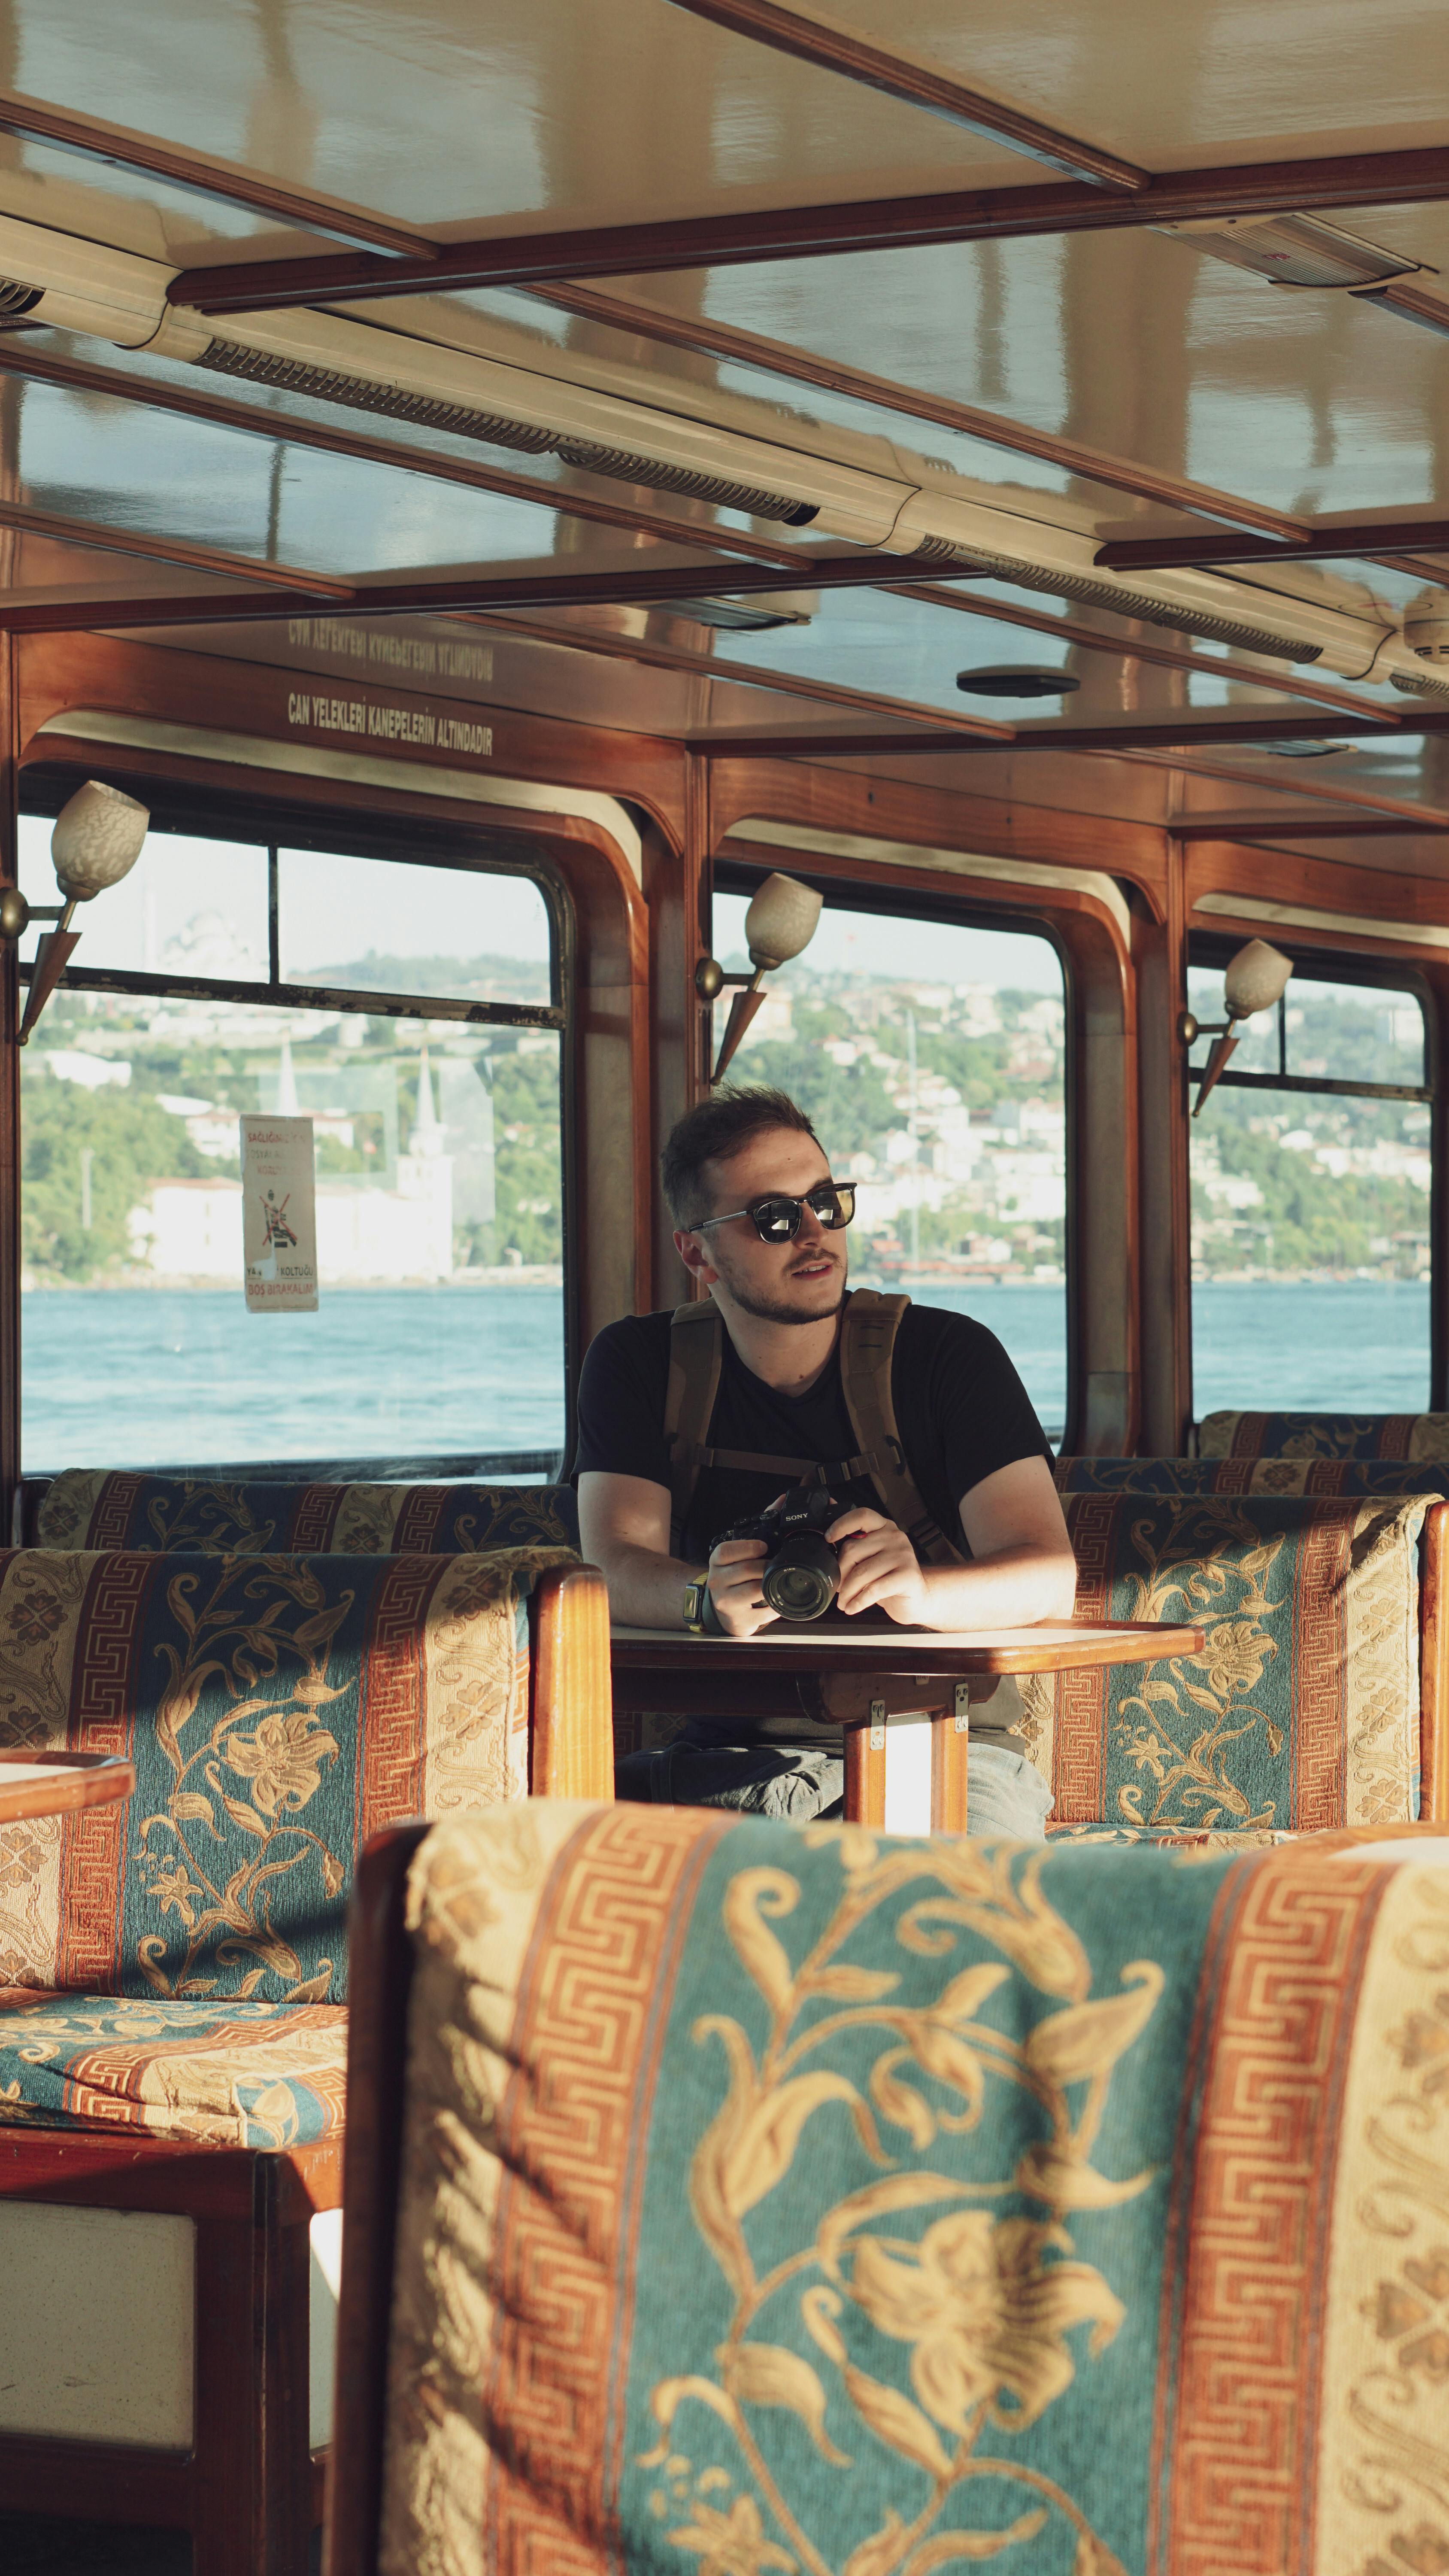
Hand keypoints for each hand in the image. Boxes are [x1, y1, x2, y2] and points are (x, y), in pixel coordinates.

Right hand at [707, 1536, 776, 1637]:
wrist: (725, 1614)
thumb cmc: (733, 1584)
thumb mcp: (730, 1565)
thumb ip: (744, 1555)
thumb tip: (773, 1548)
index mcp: (715, 1564)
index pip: (726, 1551)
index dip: (748, 1547)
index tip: (764, 1547)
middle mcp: (716, 1582)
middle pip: (746, 1568)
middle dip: (765, 1566)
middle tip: (773, 1567)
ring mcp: (726, 1603)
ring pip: (754, 1589)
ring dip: (770, 1584)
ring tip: (774, 1582)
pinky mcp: (738, 1619)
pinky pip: (763, 1612)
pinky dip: (774, 1607)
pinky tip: (776, 1603)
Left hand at [827, 1507, 928, 1624]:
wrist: (916, 1598)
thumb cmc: (889, 1577)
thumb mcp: (871, 1557)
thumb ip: (855, 1545)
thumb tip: (829, 1536)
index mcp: (883, 1527)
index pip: (861, 1516)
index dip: (841, 1525)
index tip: (828, 1539)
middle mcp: (894, 1537)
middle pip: (853, 1549)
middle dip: (840, 1574)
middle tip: (837, 1589)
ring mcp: (903, 1555)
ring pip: (861, 1572)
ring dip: (847, 1592)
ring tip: (843, 1602)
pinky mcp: (908, 1575)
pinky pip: (874, 1589)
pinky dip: (859, 1601)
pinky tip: (852, 1608)